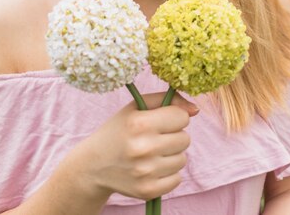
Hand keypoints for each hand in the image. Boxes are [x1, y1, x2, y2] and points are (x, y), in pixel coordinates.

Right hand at [68, 91, 197, 202]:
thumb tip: (195, 109)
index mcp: (139, 123)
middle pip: (185, 138)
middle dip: (173, 135)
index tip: (160, 120)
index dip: (173, 117)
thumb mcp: (136, 107)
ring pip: (182, 159)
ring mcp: (146, 172)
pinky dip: (168, 173)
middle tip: (154, 137)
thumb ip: (166, 100)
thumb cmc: (119, 130)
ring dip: (171, 154)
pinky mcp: (148, 190)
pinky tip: (151, 167)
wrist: (94, 164)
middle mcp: (143, 148)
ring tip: (151, 152)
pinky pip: (177, 179)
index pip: (182, 117)